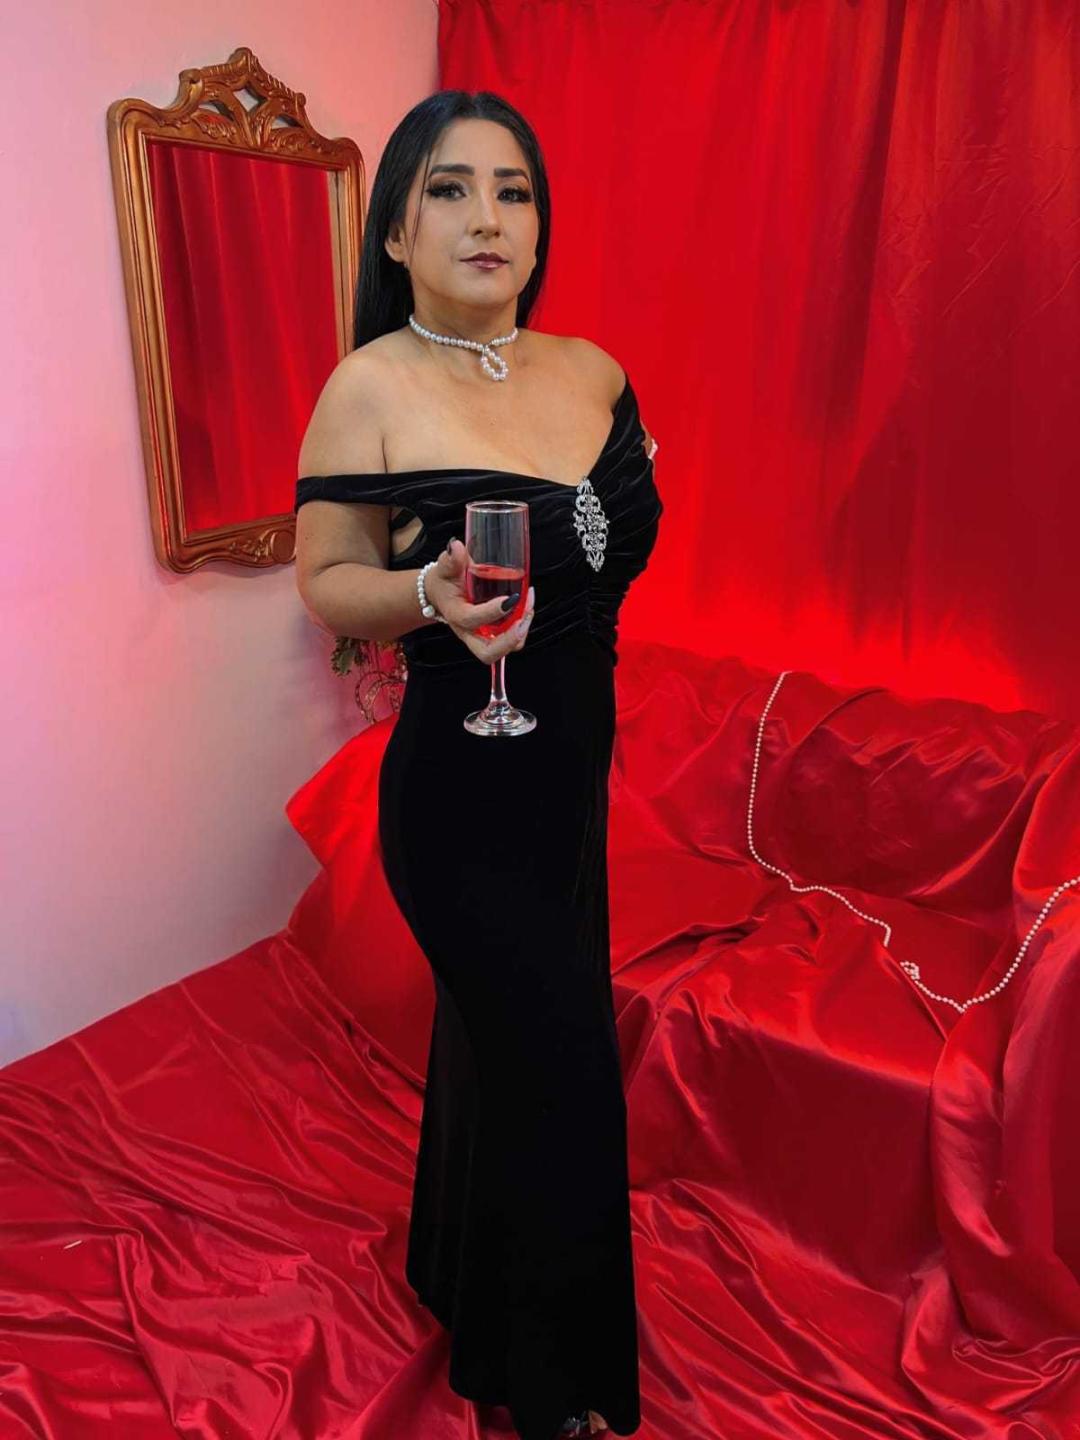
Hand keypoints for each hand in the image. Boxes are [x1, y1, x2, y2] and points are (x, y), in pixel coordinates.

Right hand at [423, 538, 534, 663]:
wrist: (439, 593)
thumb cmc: (444, 582)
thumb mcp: (444, 568)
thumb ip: (451, 559)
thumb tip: (456, 547)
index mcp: (456, 614)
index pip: (471, 619)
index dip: (491, 612)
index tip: (509, 598)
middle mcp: (468, 632)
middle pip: (488, 653)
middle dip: (509, 640)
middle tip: (523, 620)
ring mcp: (481, 636)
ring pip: (504, 650)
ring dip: (520, 633)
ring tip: (528, 607)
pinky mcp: (492, 634)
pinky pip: (510, 640)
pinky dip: (522, 627)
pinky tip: (526, 607)